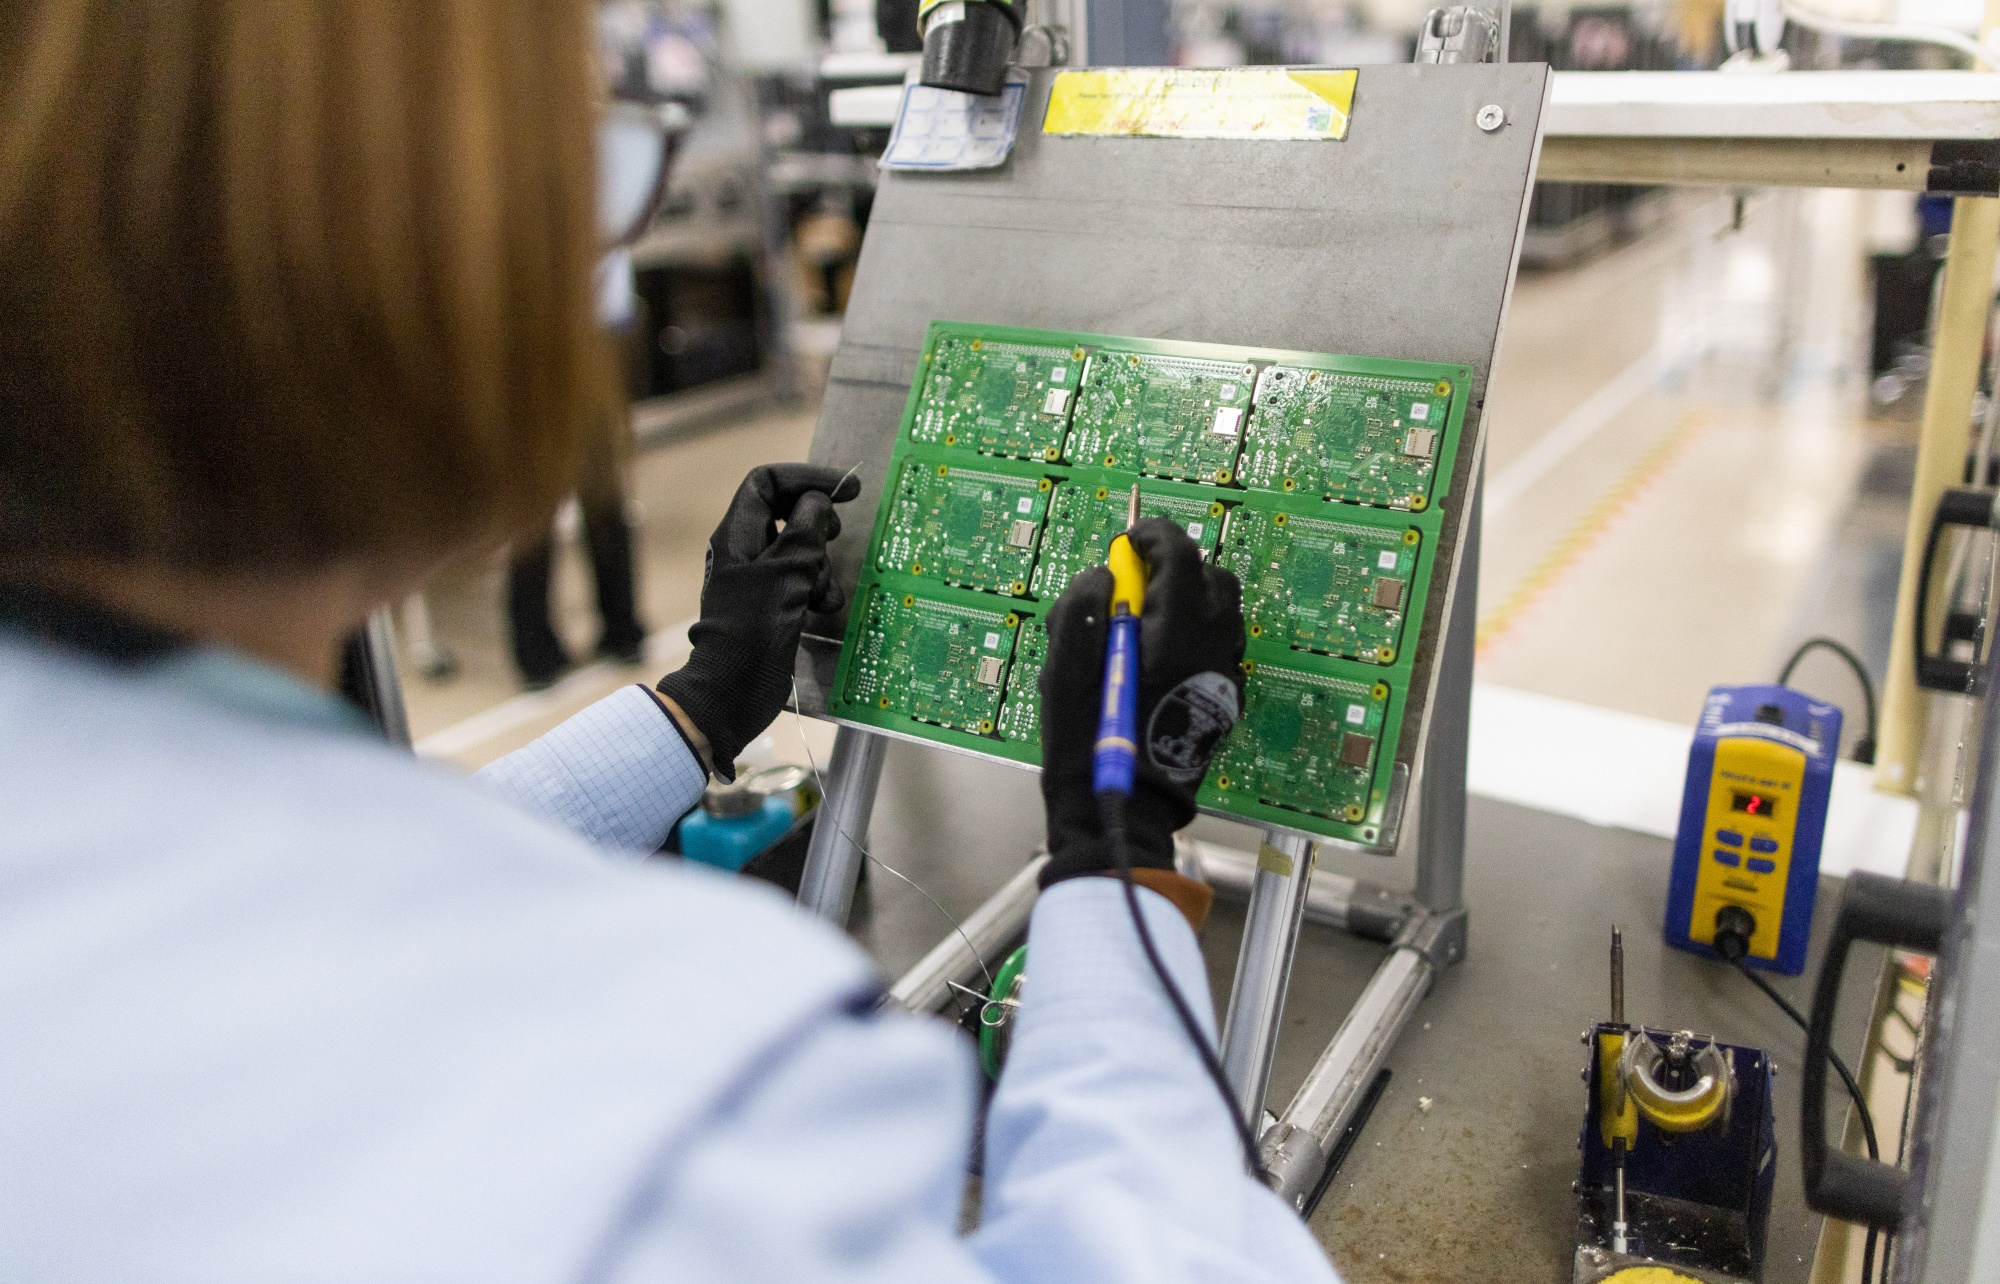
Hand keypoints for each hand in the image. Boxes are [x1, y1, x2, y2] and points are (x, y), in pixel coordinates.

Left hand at [657, 463, 859, 779]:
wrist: (731, 693)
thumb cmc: (752, 630)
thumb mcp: (784, 575)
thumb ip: (804, 532)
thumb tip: (817, 504)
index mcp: (738, 536)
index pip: (766, 483)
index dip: (805, 478)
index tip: (845, 489)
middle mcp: (747, 553)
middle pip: (788, 515)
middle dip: (818, 526)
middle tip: (836, 536)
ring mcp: (761, 582)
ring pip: (801, 552)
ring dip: (822, 567)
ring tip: (823, 592)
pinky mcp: (775, 608)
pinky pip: (803, 584)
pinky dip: (818, 591)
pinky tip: (822, 610)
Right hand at [1037, 519, 1245, 886]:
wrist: (1127, 810)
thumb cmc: (1088, 743)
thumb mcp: (1063, 670)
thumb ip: (1081, 609)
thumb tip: (1104, 578)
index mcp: (1173, 630)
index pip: (1177, 553)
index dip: (1150, 535)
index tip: (1127, 542)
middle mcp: (1211, 644)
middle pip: (1212, 575)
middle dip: (1175, 567)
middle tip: (1134, 584)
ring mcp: (1224, 672)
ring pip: (1222, 610)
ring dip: (1188, 601)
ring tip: (1147, 625)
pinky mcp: (1225, 698)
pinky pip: (1220, 644)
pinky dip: (1195, 634)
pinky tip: (1160, 661)